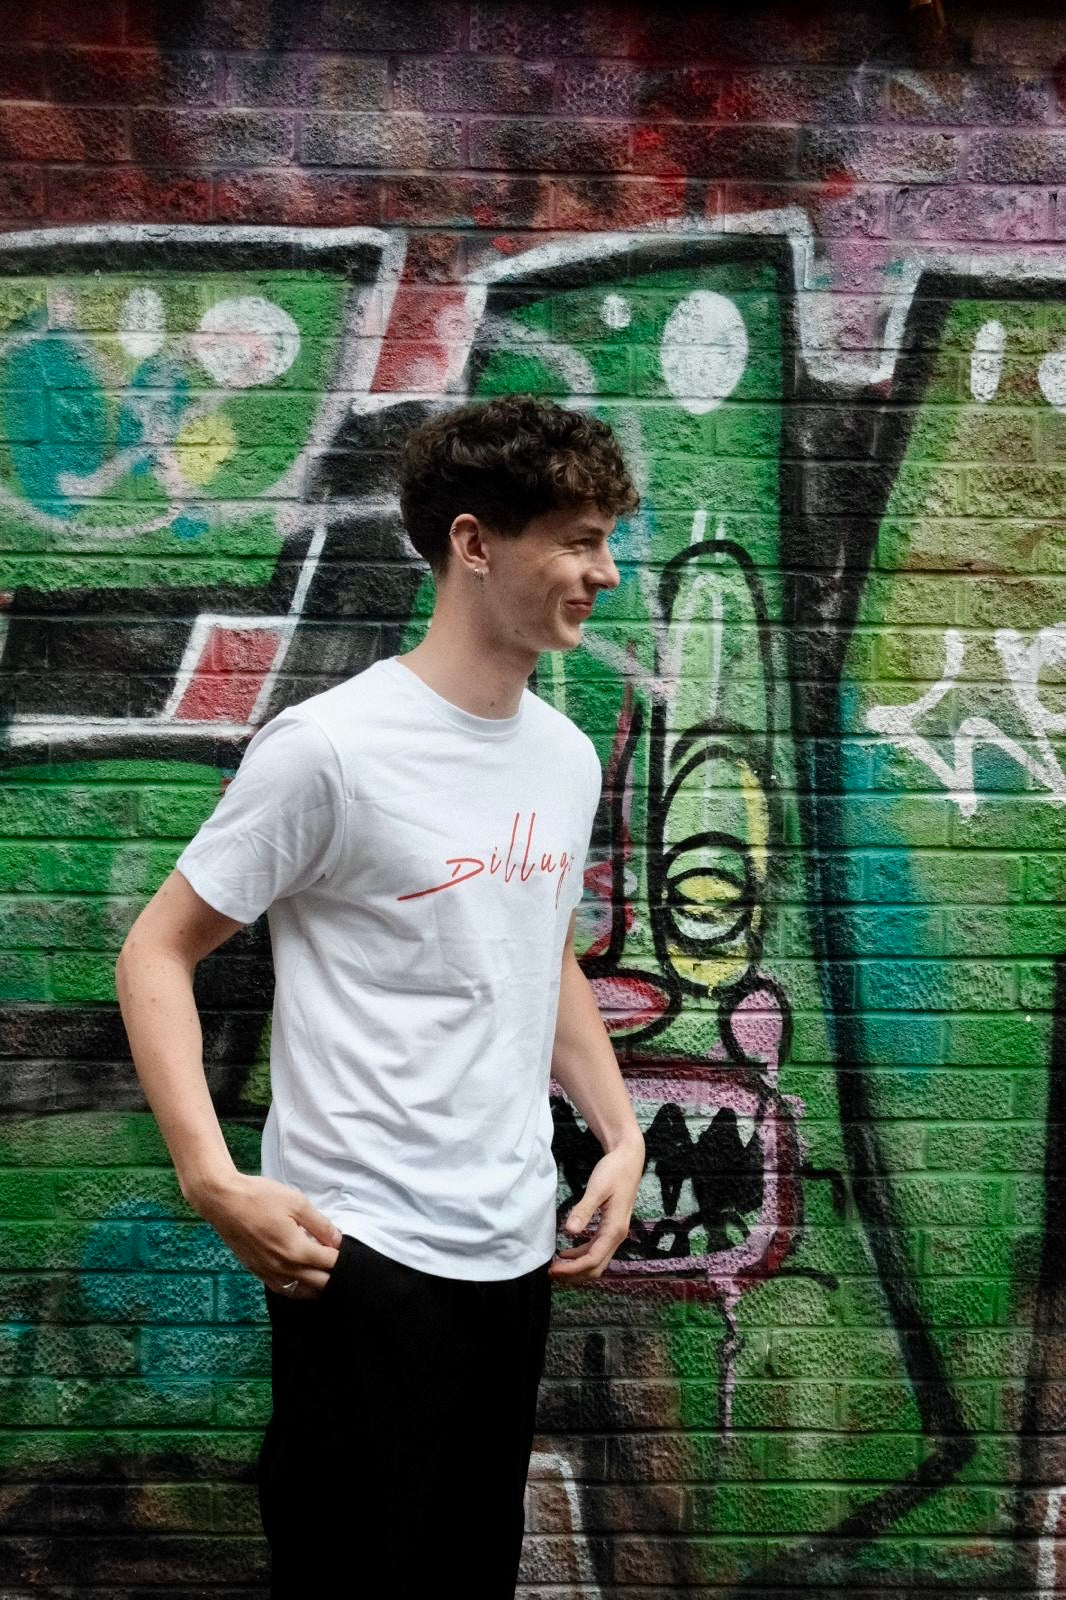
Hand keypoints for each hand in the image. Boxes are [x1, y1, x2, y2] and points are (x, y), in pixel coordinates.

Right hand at [188, 1171, 341, 1298]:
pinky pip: (282, 1290)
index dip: (343, 1257)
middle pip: (319, 1283)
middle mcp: (283, 1268)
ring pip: (301, 1292)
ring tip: (326, 1275)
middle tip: (341, 1264)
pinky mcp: (257, 1272)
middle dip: (334, 1275)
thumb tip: (338, 1241)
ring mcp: (268, 1273)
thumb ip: (320, 1224)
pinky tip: (302, 1280)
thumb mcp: (297, 1203)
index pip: (330, 1263)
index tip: (348, 1249)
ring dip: (317, 1287)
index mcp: (296, 1251)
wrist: (223, 1202)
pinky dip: (297, 1289)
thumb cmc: (260, 1198)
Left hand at [549, 1137, 644, 1282]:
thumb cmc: (614, 1171)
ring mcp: (615, 1233)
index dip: (573, 1268)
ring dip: (577, 1267)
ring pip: (597, 1261)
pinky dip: (581, 1257)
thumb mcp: (597, 1188)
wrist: (629, 1158)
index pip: (593, 1259)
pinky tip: (567, 1254)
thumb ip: (584, 1210)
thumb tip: (570, 1231)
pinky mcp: (611, 1228)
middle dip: (574, 1274)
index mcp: (615, 1229)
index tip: (553, 1269)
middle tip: (551, 1272)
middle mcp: (617, 1235)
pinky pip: (597, 1250)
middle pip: (596, 1267)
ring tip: (556, 1267)